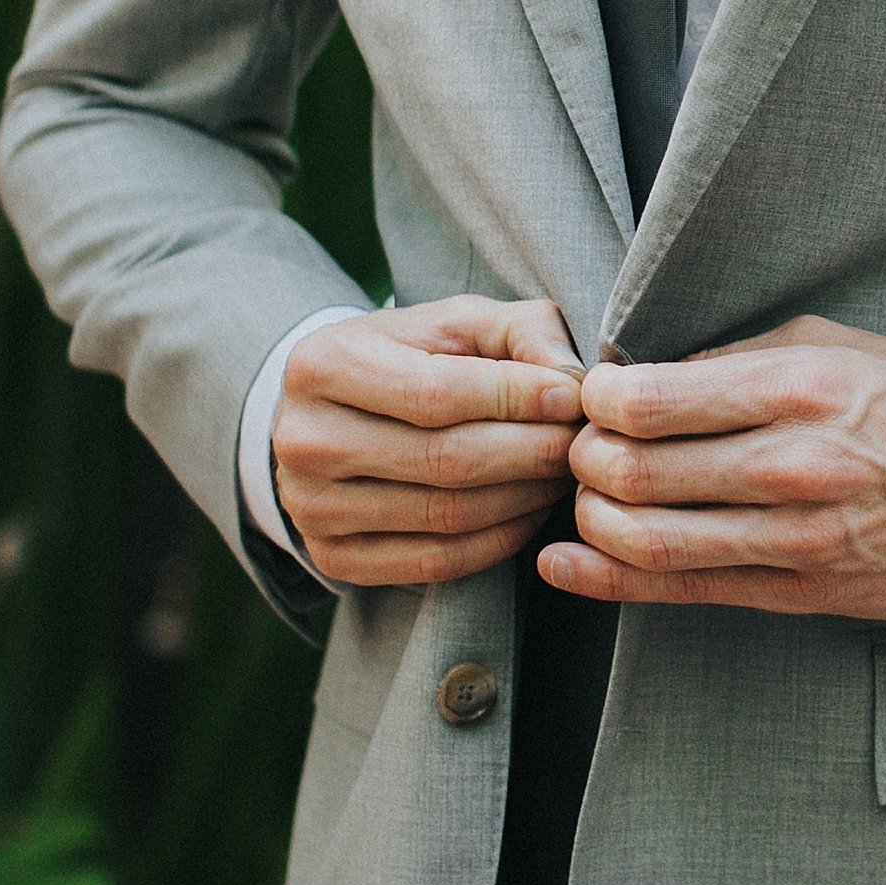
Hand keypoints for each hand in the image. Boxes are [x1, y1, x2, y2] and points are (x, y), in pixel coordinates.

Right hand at [272, 296, 582, 587]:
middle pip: (446, 460)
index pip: (436, 393)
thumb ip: (521, 331)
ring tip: (562, 473)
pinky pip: (436, 562)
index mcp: (324, 363)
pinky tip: (528, 512)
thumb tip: (571, 381)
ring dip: (525, 498)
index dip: (517, 399)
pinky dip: (499, 541)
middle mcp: (305, 440)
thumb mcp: (458, 322)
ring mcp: (311, 508)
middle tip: (580, 442)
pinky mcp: (334, 558)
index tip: (573, 396)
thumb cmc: (411, 357)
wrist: (334, 413)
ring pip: (447, 515)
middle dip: (532, 452)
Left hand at [552, 316, 885, 618]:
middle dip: (585, 462)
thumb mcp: (828, 345)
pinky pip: (687, 591)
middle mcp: (794, 465)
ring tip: (587, 500)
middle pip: (636, 474)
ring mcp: (799, 538)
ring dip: (592, 520)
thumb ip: (732, 359)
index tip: (591, 397)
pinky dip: (611, 582)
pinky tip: (567, 567)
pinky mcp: (805, 592)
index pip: (651, 402)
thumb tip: (642, 377)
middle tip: (581, 449)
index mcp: (798, 390)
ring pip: (650, 540)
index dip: (596, 402)